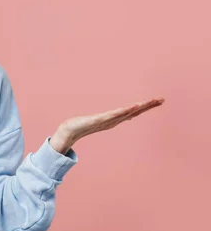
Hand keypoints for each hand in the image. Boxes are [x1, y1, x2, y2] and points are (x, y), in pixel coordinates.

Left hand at [50, 97, 164, 153]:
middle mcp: (113, 120)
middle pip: (134, 111)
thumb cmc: (82, 125)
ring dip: (139, 107)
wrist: (69, 131)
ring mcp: (107, 120)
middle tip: (161, 99)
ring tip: (150, 101)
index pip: (134, 111)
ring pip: (126, 112)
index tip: (158, 100)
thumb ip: (105, 118)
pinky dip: (124, 111)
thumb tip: (110, 115)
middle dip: (148, 106)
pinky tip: (133, 107)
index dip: (146, 106)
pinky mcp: (99, 120)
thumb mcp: (97, 119)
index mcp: (114, 119)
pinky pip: (114, 115)